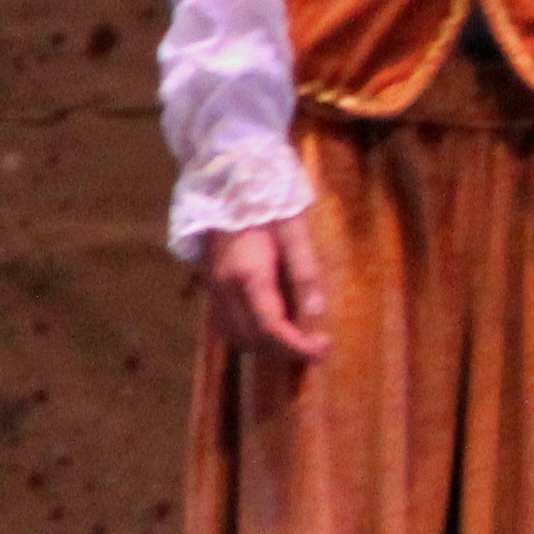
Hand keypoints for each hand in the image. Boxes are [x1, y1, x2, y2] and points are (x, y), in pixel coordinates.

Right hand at [195, 217, 332, 365]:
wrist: (228, 182)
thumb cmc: (267, 203)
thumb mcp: (295, 232)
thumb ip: (305, 272)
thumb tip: (317, 312)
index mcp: (246, 275)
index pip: (270, 328)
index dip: (297, 346)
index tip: (323, 350)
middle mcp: (223, 288)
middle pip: (251, 339)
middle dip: (284, 351)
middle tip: (317, 346)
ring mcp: (213, 288)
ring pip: (235, 337)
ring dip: (266, 347)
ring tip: (298, 340)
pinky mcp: (211, 286)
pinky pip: (226, 325)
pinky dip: (249, 335)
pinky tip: (272, 328)